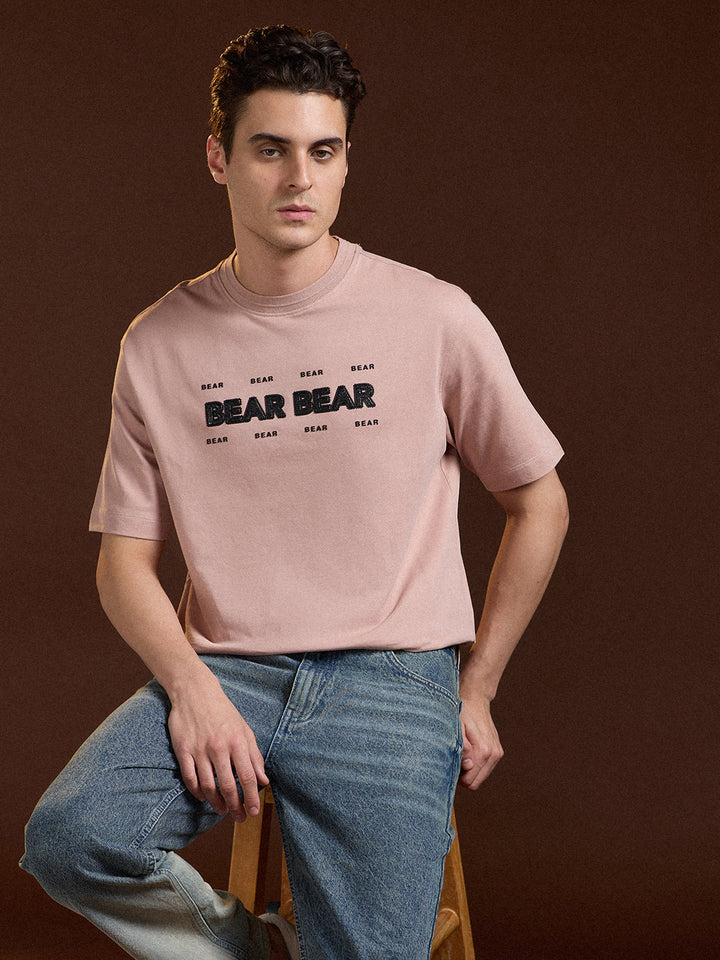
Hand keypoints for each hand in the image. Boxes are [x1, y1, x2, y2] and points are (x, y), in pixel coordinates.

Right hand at [167, 673, 268, 821]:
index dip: (252, 797)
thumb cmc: (223, 711)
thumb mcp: (244, 729)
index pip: (247, 776)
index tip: (253, 811)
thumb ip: (255, 755)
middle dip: (235, 806)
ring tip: (222, 810)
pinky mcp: (183, 750)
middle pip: (228, 786)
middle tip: (239, 817)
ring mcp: (199, 750)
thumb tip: (264, 780)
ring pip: (208, 786)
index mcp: (237, 741)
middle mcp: (219, 747)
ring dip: (216, 802)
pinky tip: (203, 796)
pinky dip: (197, 791)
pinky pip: (190, 778)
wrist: (195, 692)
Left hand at [458, 696, 503, 789]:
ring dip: (470, 770)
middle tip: (455, 759)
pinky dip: (476, 764)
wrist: (476, 701)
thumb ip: (462, 747)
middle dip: (464, 776)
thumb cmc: (462, 714)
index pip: (470, 782)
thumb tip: (468, 765)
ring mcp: (497, 753)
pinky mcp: (498, 752)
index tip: (451, 764)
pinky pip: (485, 768)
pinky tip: (470, 752)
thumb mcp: (456, 728)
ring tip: (462, 753)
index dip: (458, 777)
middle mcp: (493, 754)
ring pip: (480, 777)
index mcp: (483, 751)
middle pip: (475, 782)